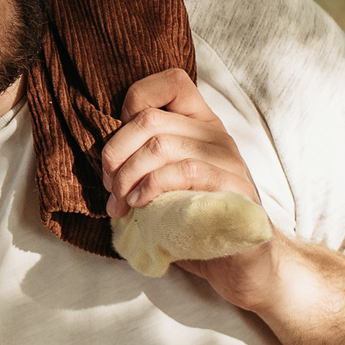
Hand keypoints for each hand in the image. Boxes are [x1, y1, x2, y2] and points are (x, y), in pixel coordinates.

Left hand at [101, 70, 284, 305]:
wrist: (242, 263)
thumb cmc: (195, 221)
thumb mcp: (165, 182)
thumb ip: (144, 160)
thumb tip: (103, 157)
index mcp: (200, 123)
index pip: (171, 81)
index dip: (134, 100)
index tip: (120, 145)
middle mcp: (216, 134)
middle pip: (149, 118)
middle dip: (115, 153)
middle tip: (109, 186)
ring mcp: (228, 159)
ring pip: (160, 146)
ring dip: (126, 177)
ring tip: (120, 203)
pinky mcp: (233, 187)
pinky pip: (184, 172)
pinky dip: (150, 188)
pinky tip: (139, 206)